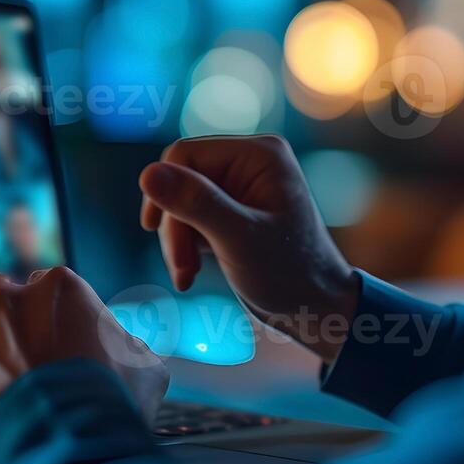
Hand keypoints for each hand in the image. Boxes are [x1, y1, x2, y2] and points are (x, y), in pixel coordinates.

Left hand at [0, 267, 168, 443]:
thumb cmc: (113, 400)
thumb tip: (127, 351)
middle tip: (19, 348)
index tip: (60, 337)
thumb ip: (127, 347)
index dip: (53, 313)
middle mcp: (6, 304)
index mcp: (56, 288)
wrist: (71, 445)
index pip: (47, 285)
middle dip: (1, 317)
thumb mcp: (145, 366)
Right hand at [139, 134, 359, 363]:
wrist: (315, 309)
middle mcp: (249, 161)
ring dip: (176, 239)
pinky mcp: (231, 208)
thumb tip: (147, 174)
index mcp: (260, 154)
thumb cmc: (290, 274)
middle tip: (182, 269)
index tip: (167, 241)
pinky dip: (185, 244)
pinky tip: (192, 270)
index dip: (166, 195)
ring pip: (179, 199)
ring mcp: (240, 184)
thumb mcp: (239, 239)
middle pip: (179, 178)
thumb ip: (196, 204)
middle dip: (174, 225)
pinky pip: (189, 215)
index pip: (185, 155)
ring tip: (187, 275)